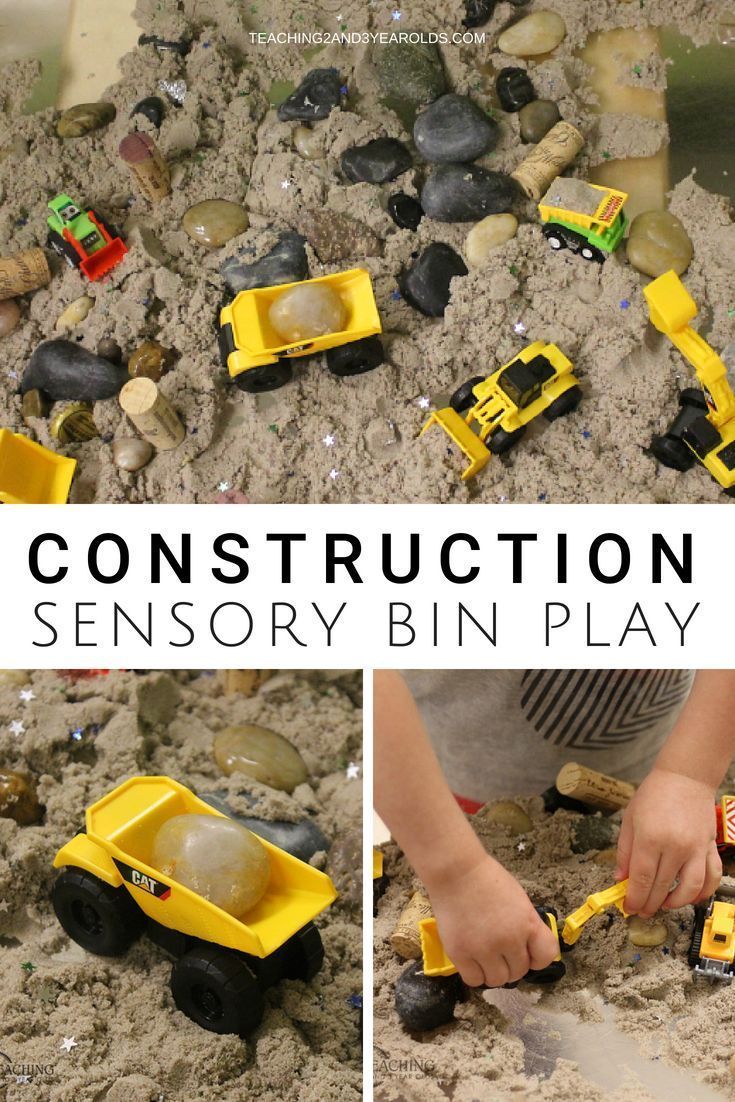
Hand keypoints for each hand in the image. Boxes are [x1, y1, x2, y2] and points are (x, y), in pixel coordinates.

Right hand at [425, 854, 559, 987]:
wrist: (456, 870)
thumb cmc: (486, 878)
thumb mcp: (518, 899)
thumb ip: (525, 925)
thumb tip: (525, 948)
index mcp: (528, 922)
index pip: (546, 956)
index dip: (537, 958)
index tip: (527, 954)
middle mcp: (509, 940)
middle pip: (519, 971)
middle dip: (511, 964)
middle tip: (499, 951)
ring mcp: (484, 949)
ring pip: (497, 980)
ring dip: (493, 972)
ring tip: (485, 957)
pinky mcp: (460, 953)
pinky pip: (474, 980)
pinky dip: (475, 974)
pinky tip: (472, 960)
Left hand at [615, 767, 721, 916]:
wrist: (685, 777)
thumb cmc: (654, 794)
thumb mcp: (630, 819)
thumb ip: (624, 851)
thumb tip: (620, 878)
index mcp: (650, 838)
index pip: (641, 879)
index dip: (634, 898)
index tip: (628, 907)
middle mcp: (675, 846)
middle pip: (662, 887)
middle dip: (649, 904)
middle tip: (641, 911)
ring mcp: (696, 848)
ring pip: (690, 888)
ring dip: (676, 903)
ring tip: (664, 905)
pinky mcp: (710, 847)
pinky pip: (712, 877)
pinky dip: (704, 891)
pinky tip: (691, 896)